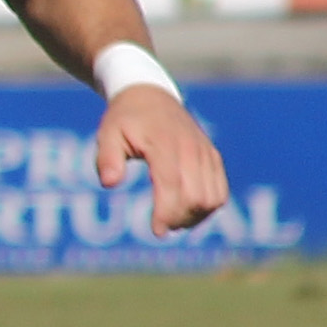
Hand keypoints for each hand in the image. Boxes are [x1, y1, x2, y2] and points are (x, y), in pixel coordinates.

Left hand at [96, 85, 230, 234]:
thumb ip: (107, 158)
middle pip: (196, 197)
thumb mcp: (107, 134)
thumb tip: (109, 183)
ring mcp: (205, 152)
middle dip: (179, 218)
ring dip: (195, 217)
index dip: (166, 213)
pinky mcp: (213, 157)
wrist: (150, 95)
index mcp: (164, 143)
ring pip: (213, 198)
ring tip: (173, 221)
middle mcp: (190, 148)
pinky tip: (187, 213)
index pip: (172, 185)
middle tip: (161, 226)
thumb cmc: (125, 119)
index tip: (156, 231)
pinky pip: (220, 191)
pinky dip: (207, 208)